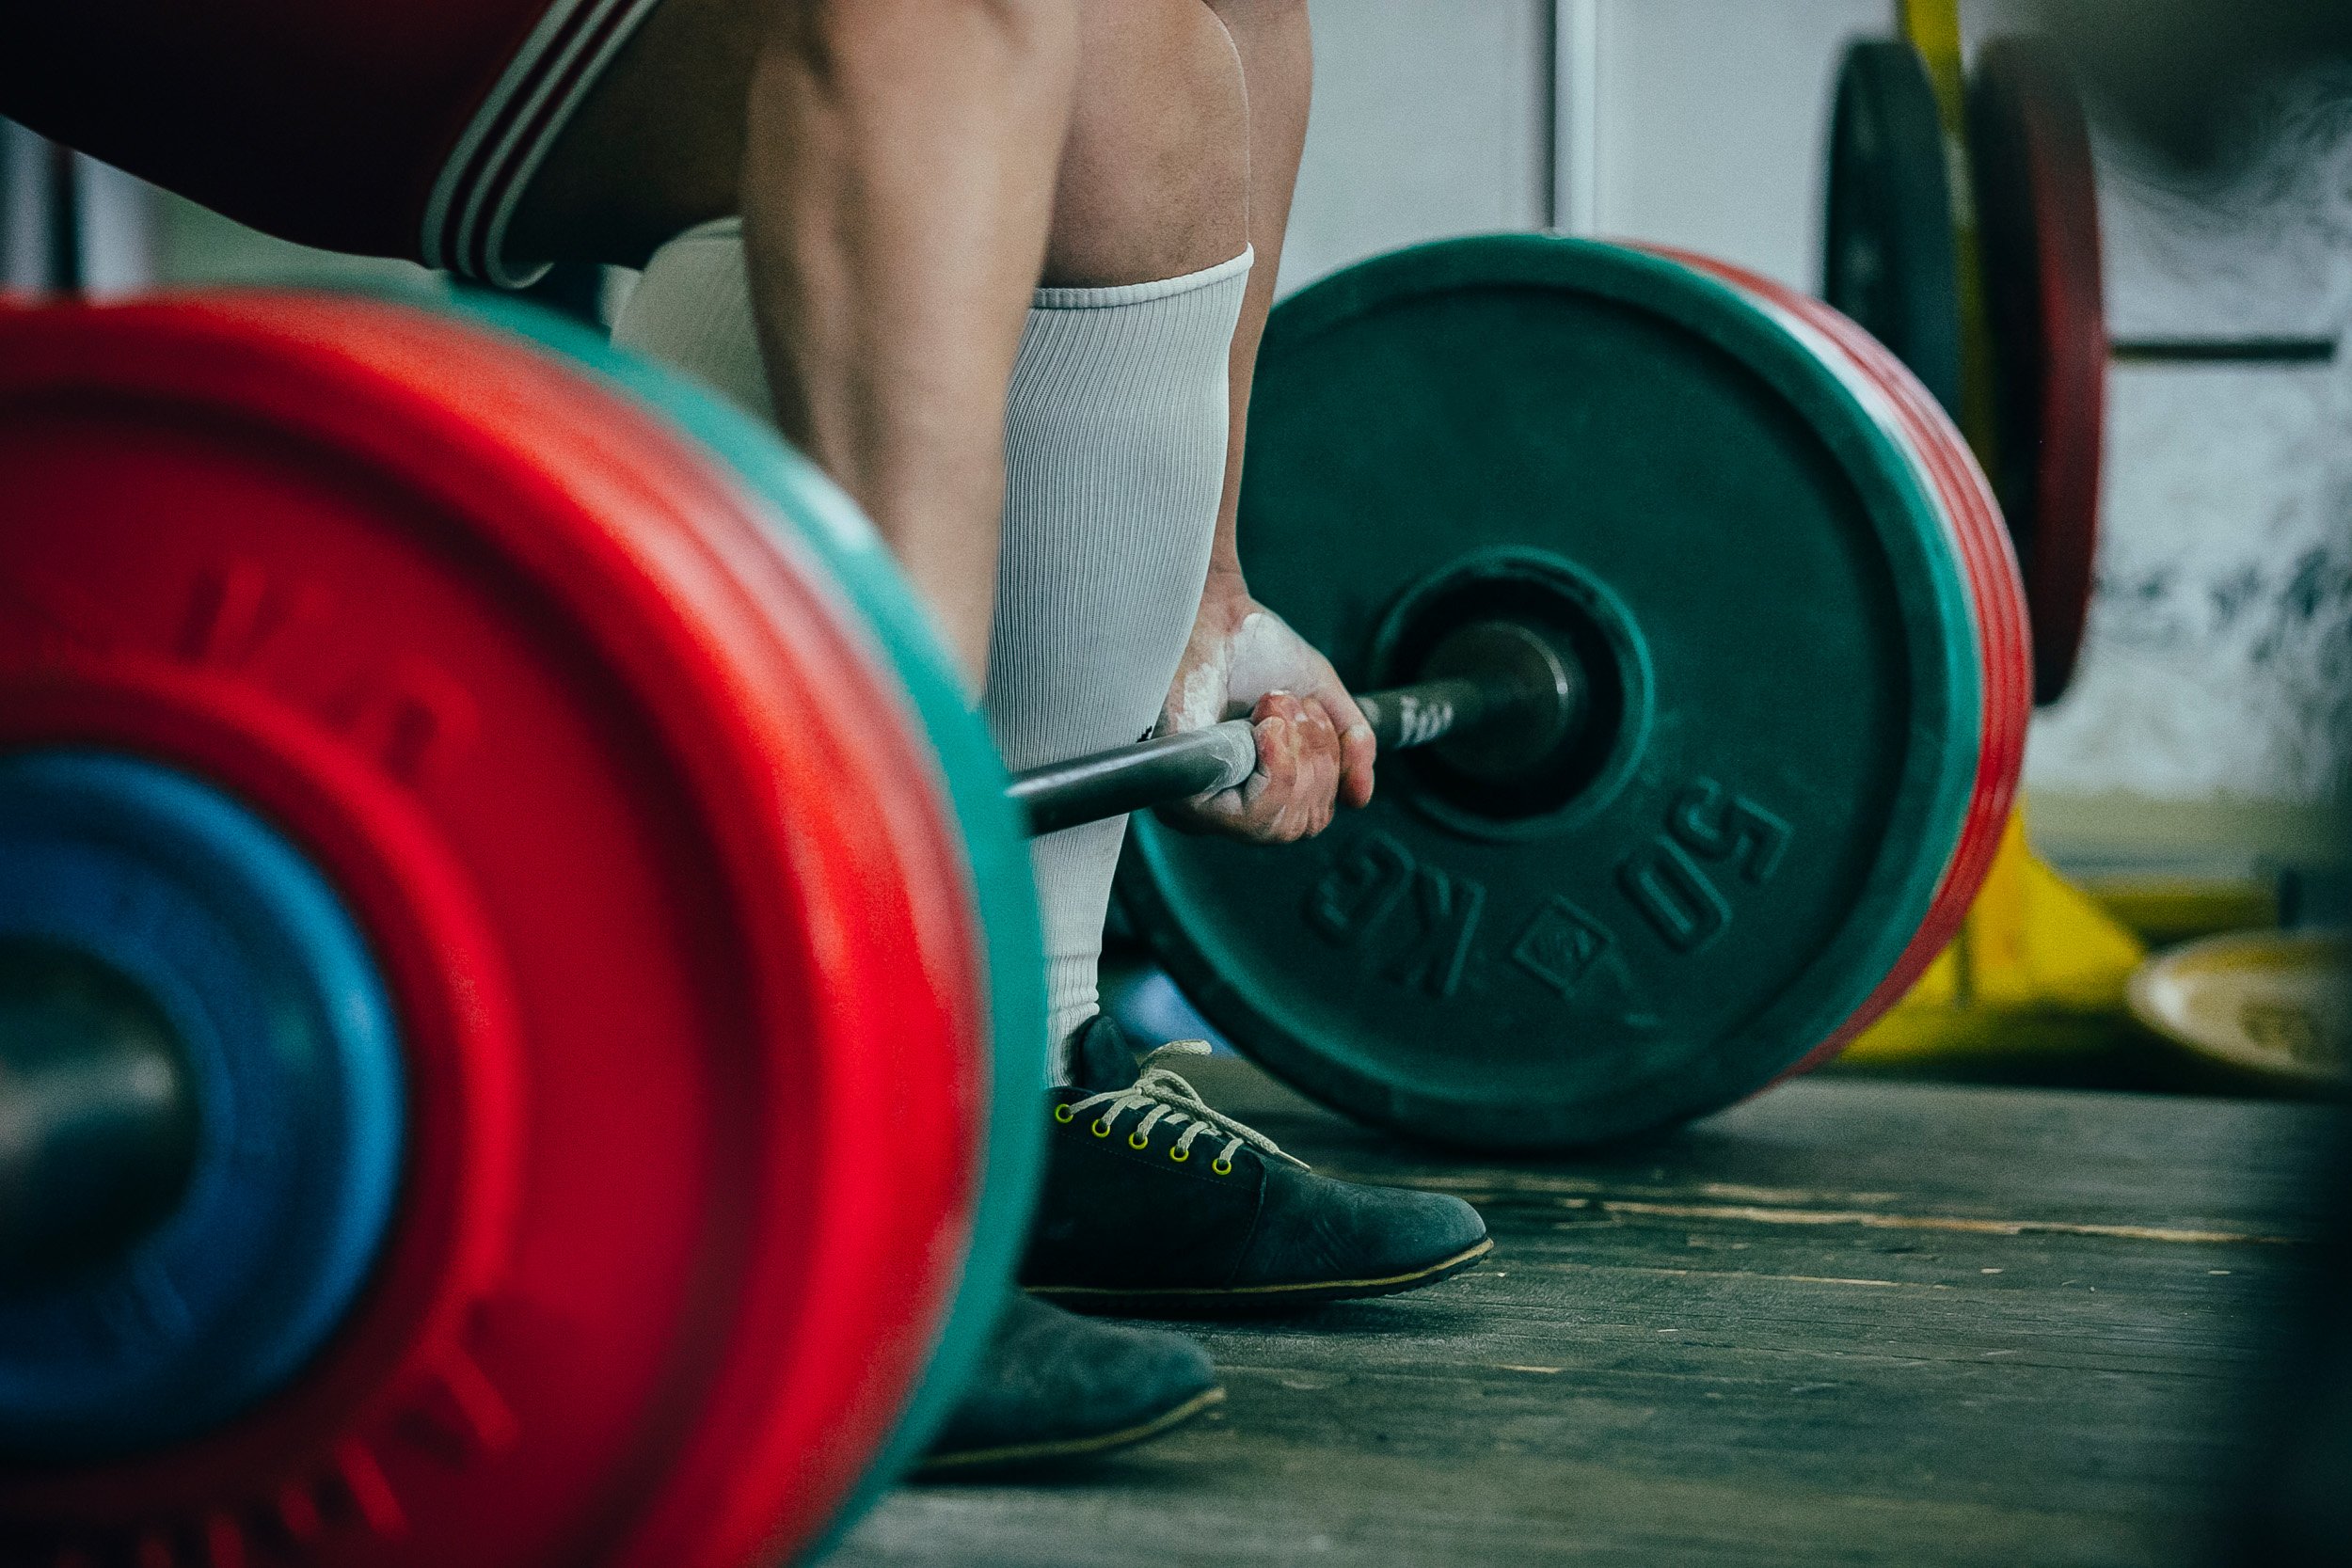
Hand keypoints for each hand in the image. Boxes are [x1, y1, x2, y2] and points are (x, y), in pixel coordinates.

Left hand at [1153, 571, 1376, 841]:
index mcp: (1248, 791)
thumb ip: (1349, 748)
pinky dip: (1279, 767)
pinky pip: (1254, 816)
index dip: (1326, 773)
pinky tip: (1268, 727)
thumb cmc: (1255, 652)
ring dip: (1298, 754)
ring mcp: (1199, 810)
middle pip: (1301, 826)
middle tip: (1294, 708)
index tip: (1311, 717)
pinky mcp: (1183, 801)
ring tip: (1275, 707)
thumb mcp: (1322, 700)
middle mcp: (1221, 809)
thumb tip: (1359, 798)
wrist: (1219, 617)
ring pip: (1282, 825)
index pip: (1307, 821)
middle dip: (1317, 760)